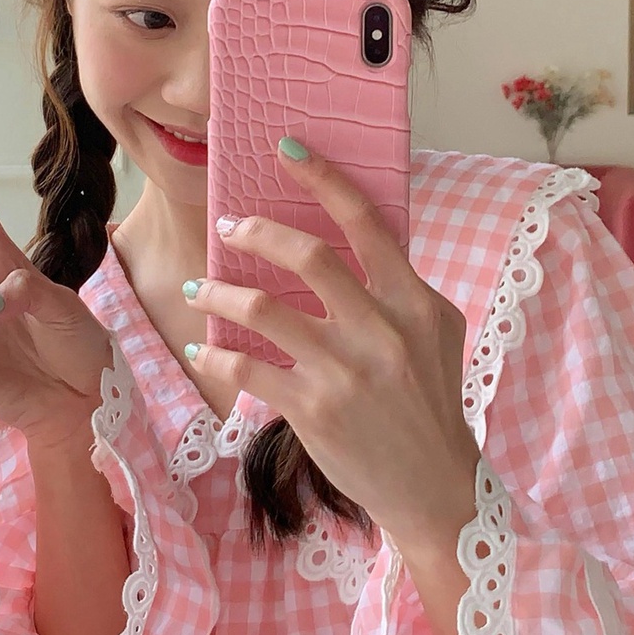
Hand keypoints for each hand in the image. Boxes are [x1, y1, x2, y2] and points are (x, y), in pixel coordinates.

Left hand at [181, 139, 479, 547]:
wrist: (435, 484)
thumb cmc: (432, 401)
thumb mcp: (437, 333)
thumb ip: (401, 288)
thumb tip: (351, 245)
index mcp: (412, 301)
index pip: (365, 224)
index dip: (324, 179)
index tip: (288, 150)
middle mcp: (380, 329)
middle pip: (307, 256)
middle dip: (256, 232)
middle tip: (228, 227)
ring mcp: (345, 371)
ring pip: (263, 309)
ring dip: (218, 293)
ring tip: (197, 289)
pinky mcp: (313, 409)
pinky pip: (247, 367)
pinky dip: (215, 355)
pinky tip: (202, 350)